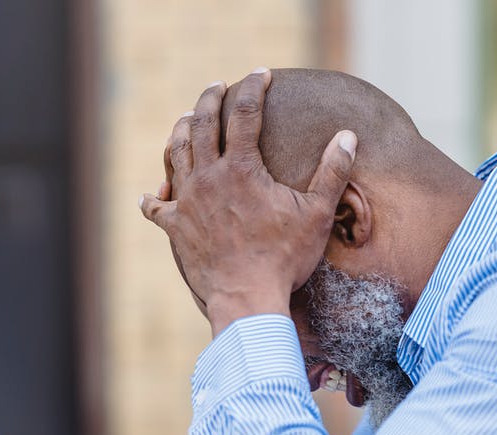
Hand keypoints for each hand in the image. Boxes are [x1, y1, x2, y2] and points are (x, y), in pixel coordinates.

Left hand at [140, 68, 357, 335]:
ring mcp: (188, 202)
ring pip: (175, 154)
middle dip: (209, 99)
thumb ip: (332, 171)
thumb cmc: (285, 258)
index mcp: (241, 167)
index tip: (261, 74)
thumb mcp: (317, 213)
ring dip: (179, 132)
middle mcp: (208, 177)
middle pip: (200, 124)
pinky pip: (157, 208)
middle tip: (217, 86)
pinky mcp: (176, 229)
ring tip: (183, 120)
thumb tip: (348, 135)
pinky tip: (148, 195)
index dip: (253, 88)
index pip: (245, 113)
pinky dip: (152, 199)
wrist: (247, 299)